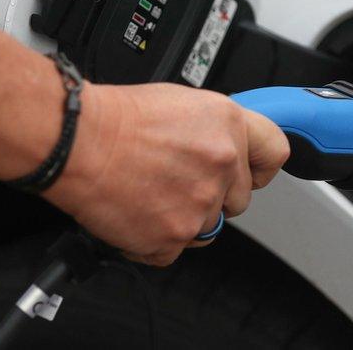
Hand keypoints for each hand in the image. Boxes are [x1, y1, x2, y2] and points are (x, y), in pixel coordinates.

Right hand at [43, 83, 289, 266]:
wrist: (77, 142)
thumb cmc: (116, 118)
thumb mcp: (181, 103)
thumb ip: (214, 130)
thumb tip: (224, 147)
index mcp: (228, 126)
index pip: (275, 153)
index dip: (261, 167)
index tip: (252, 173)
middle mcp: (221, 164)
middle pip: (238, 199)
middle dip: (212, 195)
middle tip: (176, 180)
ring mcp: (200, 204)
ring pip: (207, 227)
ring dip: (183, 217)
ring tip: (150, 191)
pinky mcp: (173, 236)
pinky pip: (174, 249)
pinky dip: (154, 239)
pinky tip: (137, 211)